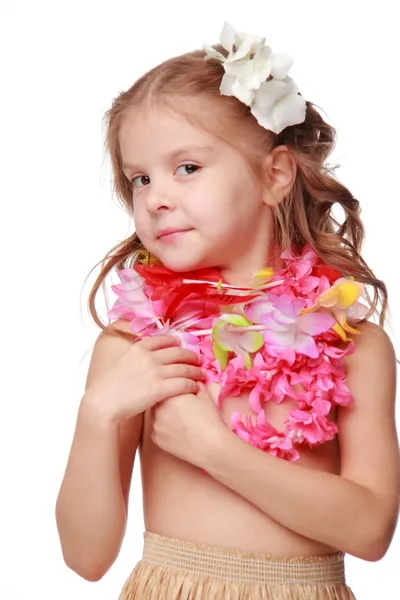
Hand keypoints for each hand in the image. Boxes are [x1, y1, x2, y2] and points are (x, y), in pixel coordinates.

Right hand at [84, 333, 204, 423]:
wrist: (103, 403)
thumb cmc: (109, 387)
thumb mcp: (122, 362)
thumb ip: (136, 357)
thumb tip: (146, 355)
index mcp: (139, 348)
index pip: (164, 340)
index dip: (176, 342)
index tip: (181, 345)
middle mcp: (149, 357)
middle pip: (178, 352)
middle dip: (190, 356)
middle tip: (198, 359)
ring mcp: (155, 372)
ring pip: (184, 368)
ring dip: (195, 370)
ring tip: (201, 373)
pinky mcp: (160, 388)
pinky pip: (183, 383)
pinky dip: (192, 384)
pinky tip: (196, 387)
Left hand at [152, 382, 227, 468]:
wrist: (211, 445)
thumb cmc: (209, 419)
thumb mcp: (204, 395)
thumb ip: (195, 383)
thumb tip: (192, 379)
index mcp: (169, 394)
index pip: (165, 387)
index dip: (174, 391)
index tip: (182, 396)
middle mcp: (158, 408)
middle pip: (159, 401)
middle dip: (167, 402)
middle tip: (181, 408)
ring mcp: (155, 425)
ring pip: (157, 416)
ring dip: (164, 416)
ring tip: (180, 421)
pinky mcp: (156, 439)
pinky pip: (157, 430)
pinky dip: (164, 429)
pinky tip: (177, 431)